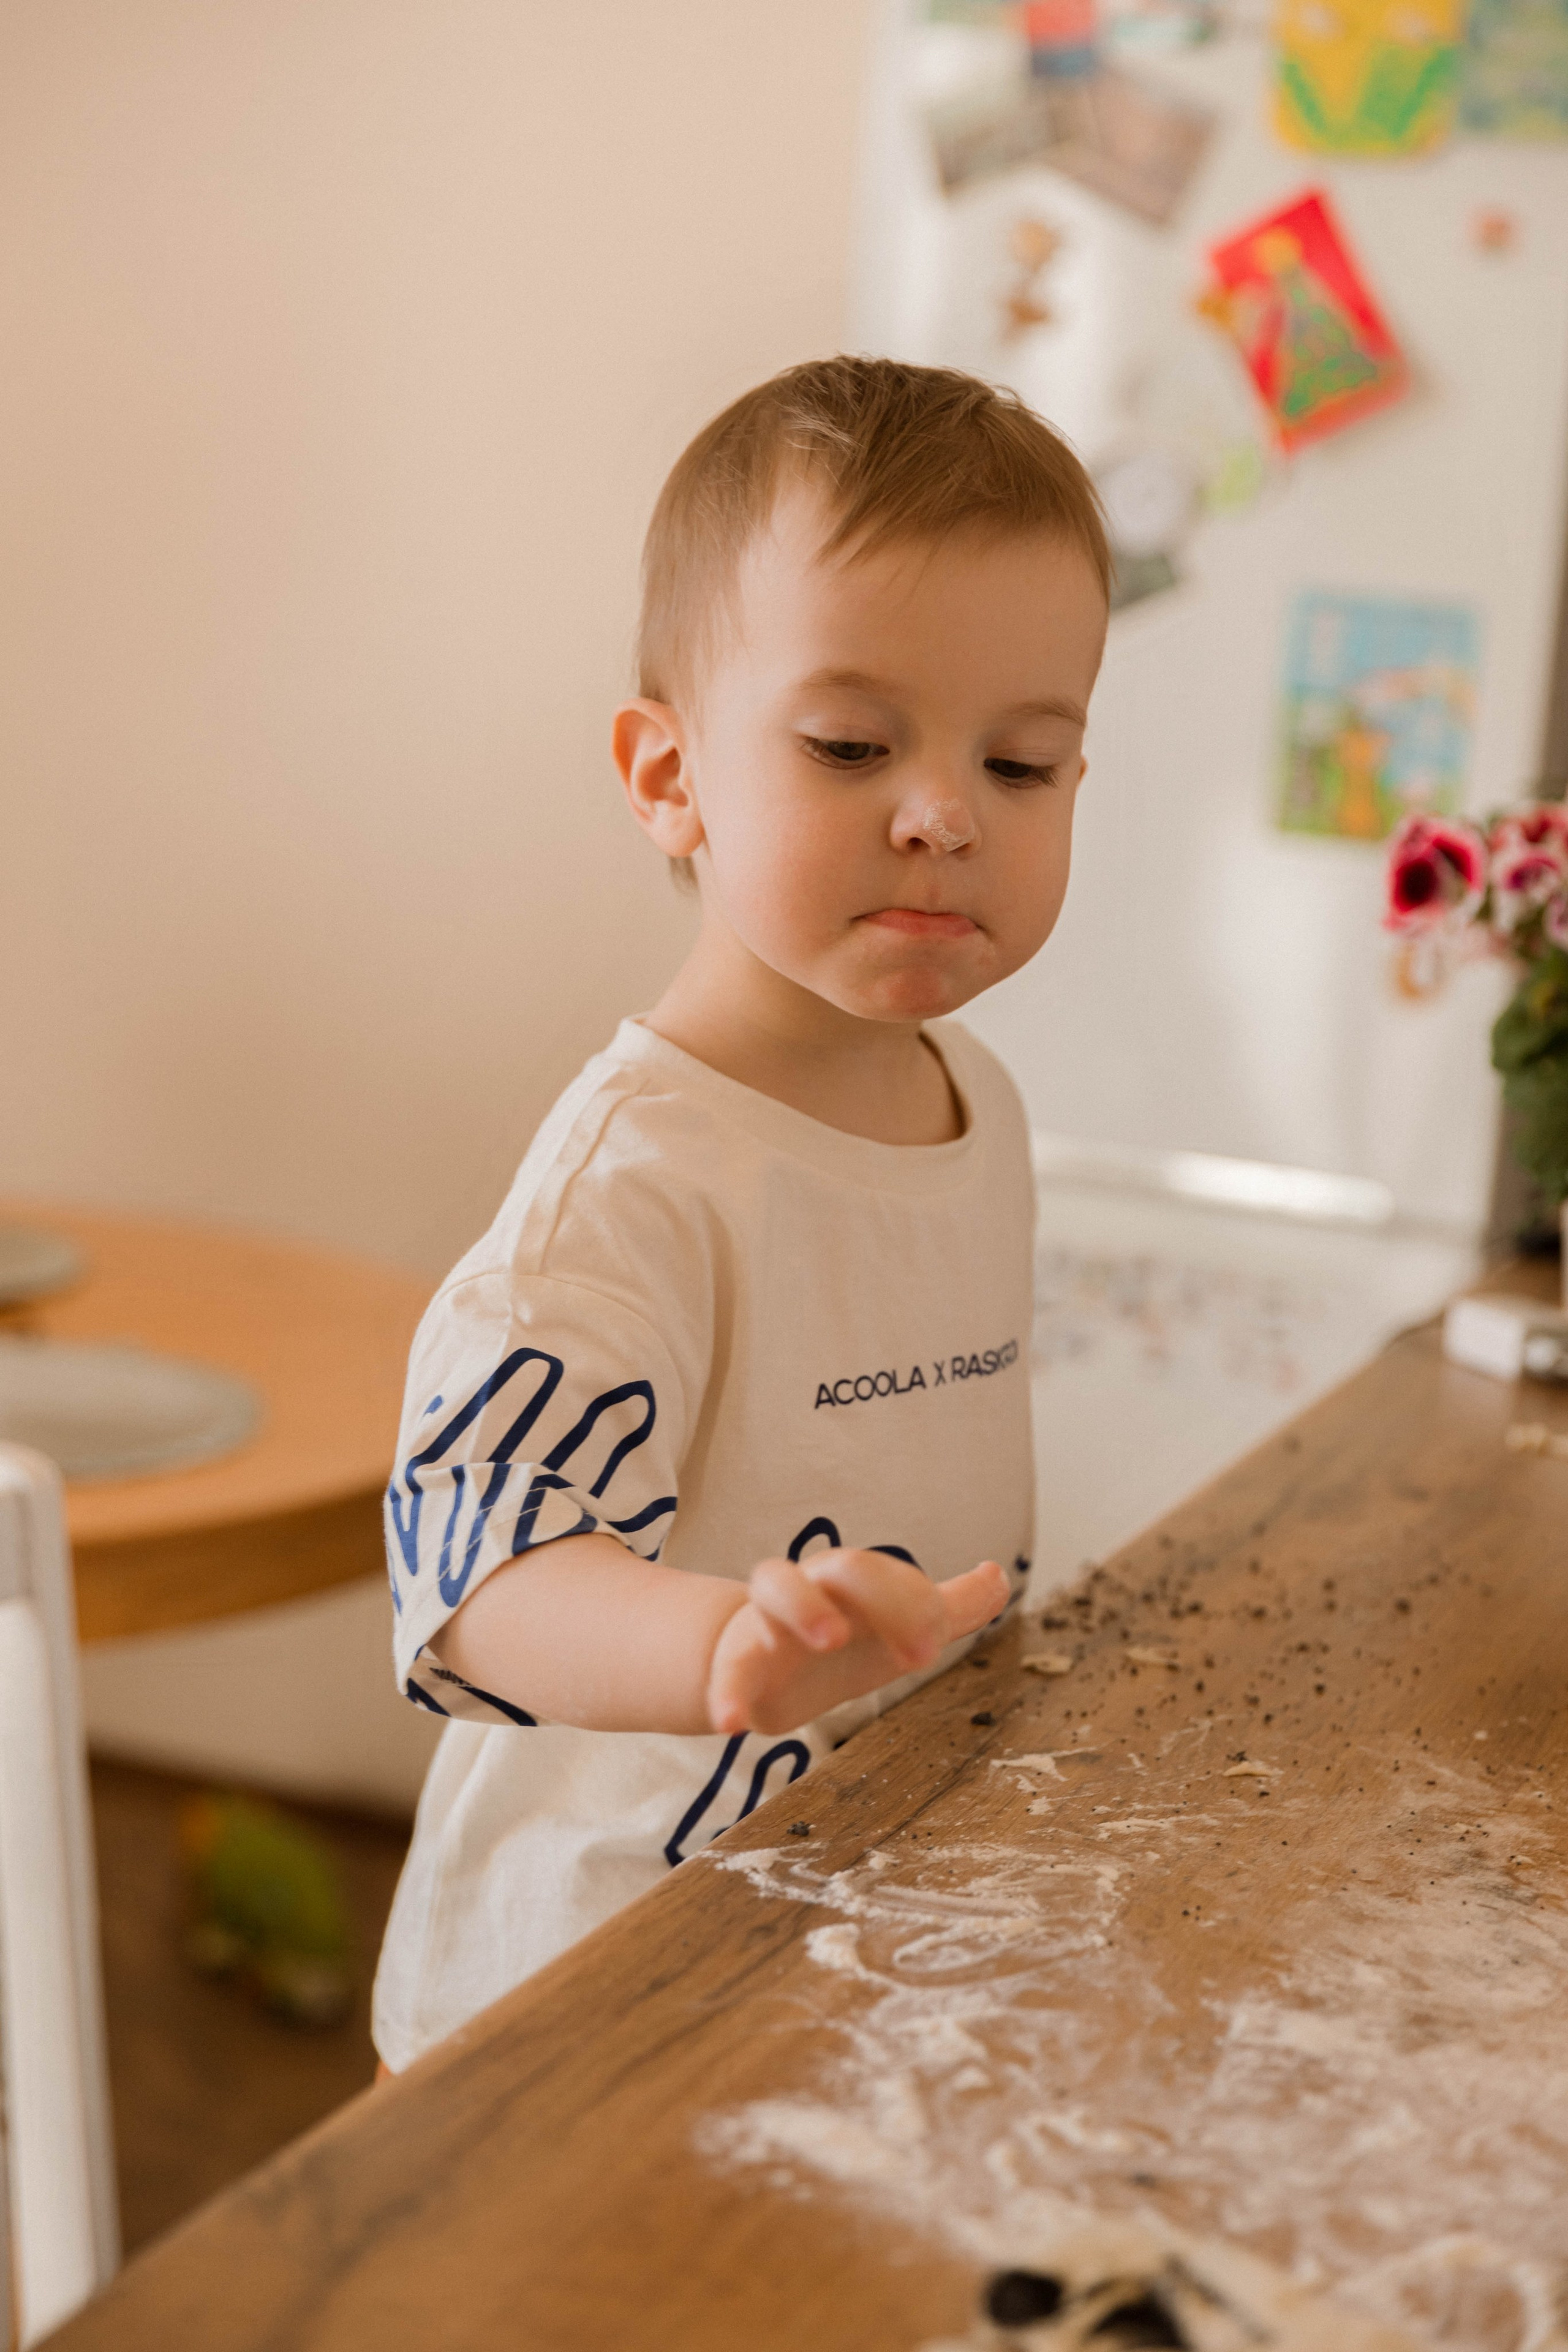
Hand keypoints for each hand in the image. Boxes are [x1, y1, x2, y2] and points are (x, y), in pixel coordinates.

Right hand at [706, 1549, 1009, 1736]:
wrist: (759, 1666)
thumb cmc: (841, 1641)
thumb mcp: (897, 1628)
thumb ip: (952, 1606)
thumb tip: (999, 1575)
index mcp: (852, 1580)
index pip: (891, 1573)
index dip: (913, 1603)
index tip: (931, 1652)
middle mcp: (813, 1586)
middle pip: (841, 1565)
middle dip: (882, 1595)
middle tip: (919, 1654)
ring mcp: (770, 1618)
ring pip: (775, 1585)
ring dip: (805, 1605)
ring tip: (832, 1639)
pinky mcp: (737, 1663)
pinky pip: (727, 1671)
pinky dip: (726, 1693)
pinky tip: (732, 1724)